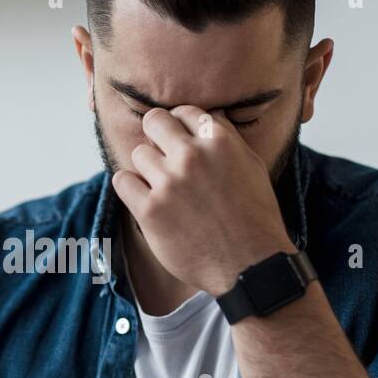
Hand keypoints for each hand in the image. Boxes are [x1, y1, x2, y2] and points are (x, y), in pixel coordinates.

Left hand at [111, 106, 293, 296]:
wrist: (250, 265)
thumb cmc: (255, 218)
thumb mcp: (252, 167)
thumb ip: (227, 138)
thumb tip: (208, 115)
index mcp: (219, 141)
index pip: (184, 112)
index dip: (180, 127)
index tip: (181, 143)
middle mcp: (192, 156)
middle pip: (154, 122)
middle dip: (157, 136)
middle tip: (164, 158)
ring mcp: (169, 183)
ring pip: (138, 153)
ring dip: (147, 168)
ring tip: (163, 188)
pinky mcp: (150, 210)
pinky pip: (122, 180)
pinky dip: (130, 187)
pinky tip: (145, 198)